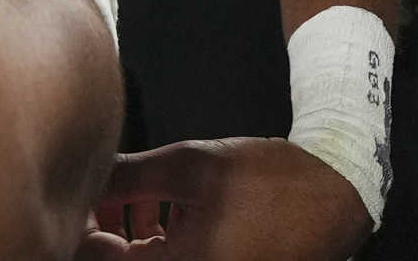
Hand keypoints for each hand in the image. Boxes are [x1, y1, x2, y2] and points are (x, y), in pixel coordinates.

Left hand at [86, 138, 371, 258]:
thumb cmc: (267, 178)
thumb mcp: (187, 166)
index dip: (85, 232)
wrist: (336, 193)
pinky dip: (159, 245)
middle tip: (103, 196)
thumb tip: (82, 182)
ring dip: (131, 239)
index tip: (83, 198)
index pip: (107, 260)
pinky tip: (159, 214)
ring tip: (134, 198)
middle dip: (106, 234)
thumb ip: (126, 178)